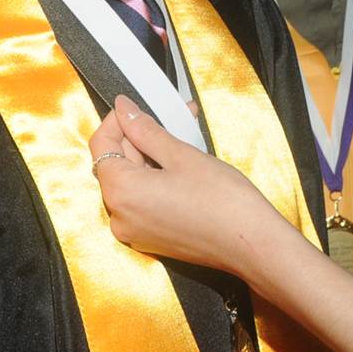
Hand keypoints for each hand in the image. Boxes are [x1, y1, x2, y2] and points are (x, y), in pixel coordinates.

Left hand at [90, 96, 289, 279]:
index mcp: (122, 192)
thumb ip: (146, 130)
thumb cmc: (223, 202)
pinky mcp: (151, 238)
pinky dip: (157, 179)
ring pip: (132, 181)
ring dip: (152, 156)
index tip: (136, 107)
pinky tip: (181, 166)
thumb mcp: (182, 155)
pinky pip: (143, 200)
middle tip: (172, 118)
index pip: (101, 145)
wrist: (252, 244)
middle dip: (141, 137)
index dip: (117, 120)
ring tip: (183, 139)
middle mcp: (120, 217)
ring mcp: (135, 231)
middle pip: (116, 163)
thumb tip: (124, 110)